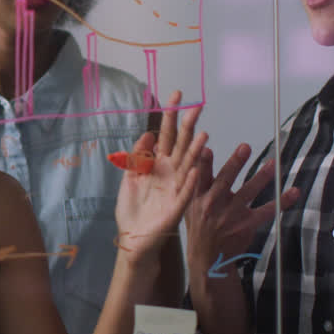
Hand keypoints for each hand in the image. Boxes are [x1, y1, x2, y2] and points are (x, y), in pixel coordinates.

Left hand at [114, 91, 205, 262]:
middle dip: (188, 125)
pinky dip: (192, 181)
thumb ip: (138, 155)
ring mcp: (176, 187)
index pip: (166, 135)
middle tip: (197, 106)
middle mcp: (170, 172)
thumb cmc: (132, 209)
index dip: (170, 116)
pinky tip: (197, 169)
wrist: (132, 238)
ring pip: (188, 164)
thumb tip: (148, 133)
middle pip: (181, 144)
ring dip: (195, 150)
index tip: (176, 96)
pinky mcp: (177, 206)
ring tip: (203, 134)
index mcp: (158, 164)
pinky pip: (186, 192)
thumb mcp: (130, 176)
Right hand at [184, 143, 300, 280]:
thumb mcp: (190, 204)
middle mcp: (213, 205)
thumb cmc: (200, 227)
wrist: (208, 258)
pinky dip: (282, 201)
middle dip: (235, 163)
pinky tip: (293, 192)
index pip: (200, 177)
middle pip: (225, 180)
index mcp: (198, 198)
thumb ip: (197, 182)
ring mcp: (230, 215)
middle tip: (245, 147)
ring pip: (248, 192)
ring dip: (261, 177)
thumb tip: (201, 154)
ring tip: (271, 164)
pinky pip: (267, 211)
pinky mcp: (246, 225)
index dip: (203, 163)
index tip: (206, 149)